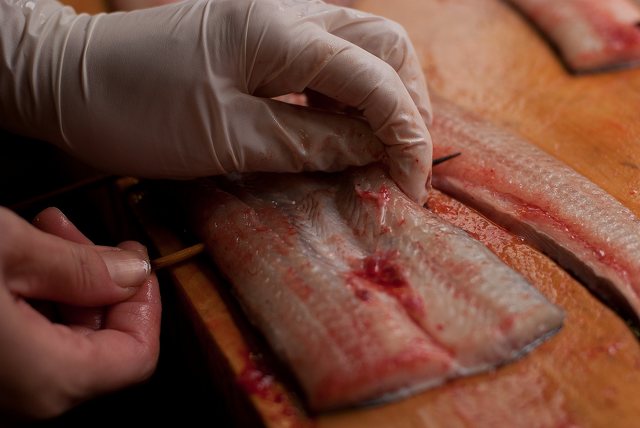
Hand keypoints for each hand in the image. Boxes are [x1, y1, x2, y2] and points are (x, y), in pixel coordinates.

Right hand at [0, 207, 160, 420]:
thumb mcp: (5, 252)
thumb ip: (80, 268)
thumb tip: (132, 272)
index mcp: (48, 379)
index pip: (137, 356)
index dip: (144, 303)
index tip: (132, 258)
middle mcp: (24, 401)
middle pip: (97, 344)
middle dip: (94, 279)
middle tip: (74, 230)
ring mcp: (0, 393)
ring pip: (58, 341)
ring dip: (59, 283)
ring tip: (40, 233)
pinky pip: (24, 347)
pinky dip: (29, 303)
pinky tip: (16, 261)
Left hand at [1, 0, 431, 203]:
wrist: (73, 80)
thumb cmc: (138, 110)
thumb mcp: (229, 140)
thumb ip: (311, 143)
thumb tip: (375, 154)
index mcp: (280, 33)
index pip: (376, 79)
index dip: (405, 136)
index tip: (413, 187)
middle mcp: (291, 12)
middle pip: (386, 46)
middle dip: (408, 107)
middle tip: (404, 165)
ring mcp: (278, 19)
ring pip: (363, 47)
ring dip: (385, 98)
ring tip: (383, 152)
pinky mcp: (264, 37)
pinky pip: (329, 58)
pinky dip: (351, 95)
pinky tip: (346, 129)